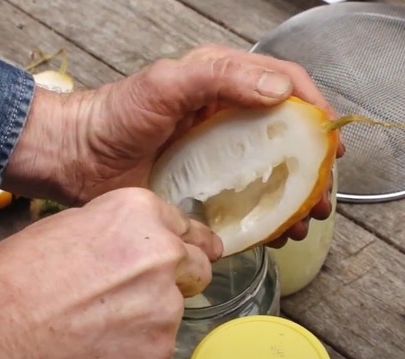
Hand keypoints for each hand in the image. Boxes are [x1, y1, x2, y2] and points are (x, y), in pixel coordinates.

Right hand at [0, 188, 221, 358]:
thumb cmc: (11, 280)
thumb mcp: (59, 227)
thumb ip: (107, 231)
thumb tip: (120, 244)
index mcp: (138, 213)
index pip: (182, 225)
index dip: (177, 241)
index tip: (184, 252)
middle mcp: (162, 253)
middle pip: (195, 265)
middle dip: (176, 277)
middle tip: (139, 293)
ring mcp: (166, 304)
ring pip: (174, 308)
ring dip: (150, 314)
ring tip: (101, 324)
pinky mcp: (160, 347)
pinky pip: (158, 343)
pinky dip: (136, 346)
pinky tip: (98, 346)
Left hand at [4, 44, 343, 246]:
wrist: (74, 158)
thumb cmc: (114, 115)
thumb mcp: (166, 84)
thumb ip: (219, 78)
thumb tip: (279, 92)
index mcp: (224, 85)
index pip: (285, 87)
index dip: (315, 111)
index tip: (329, 140)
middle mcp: (228, 120)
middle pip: (287, 138)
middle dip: (312, 166)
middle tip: (322, 193)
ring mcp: (217, 159)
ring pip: (271, 176)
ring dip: (295, 199)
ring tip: (305, 220)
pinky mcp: (203, 192)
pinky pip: (244, 205)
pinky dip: (265, 219)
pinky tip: (275, 233)